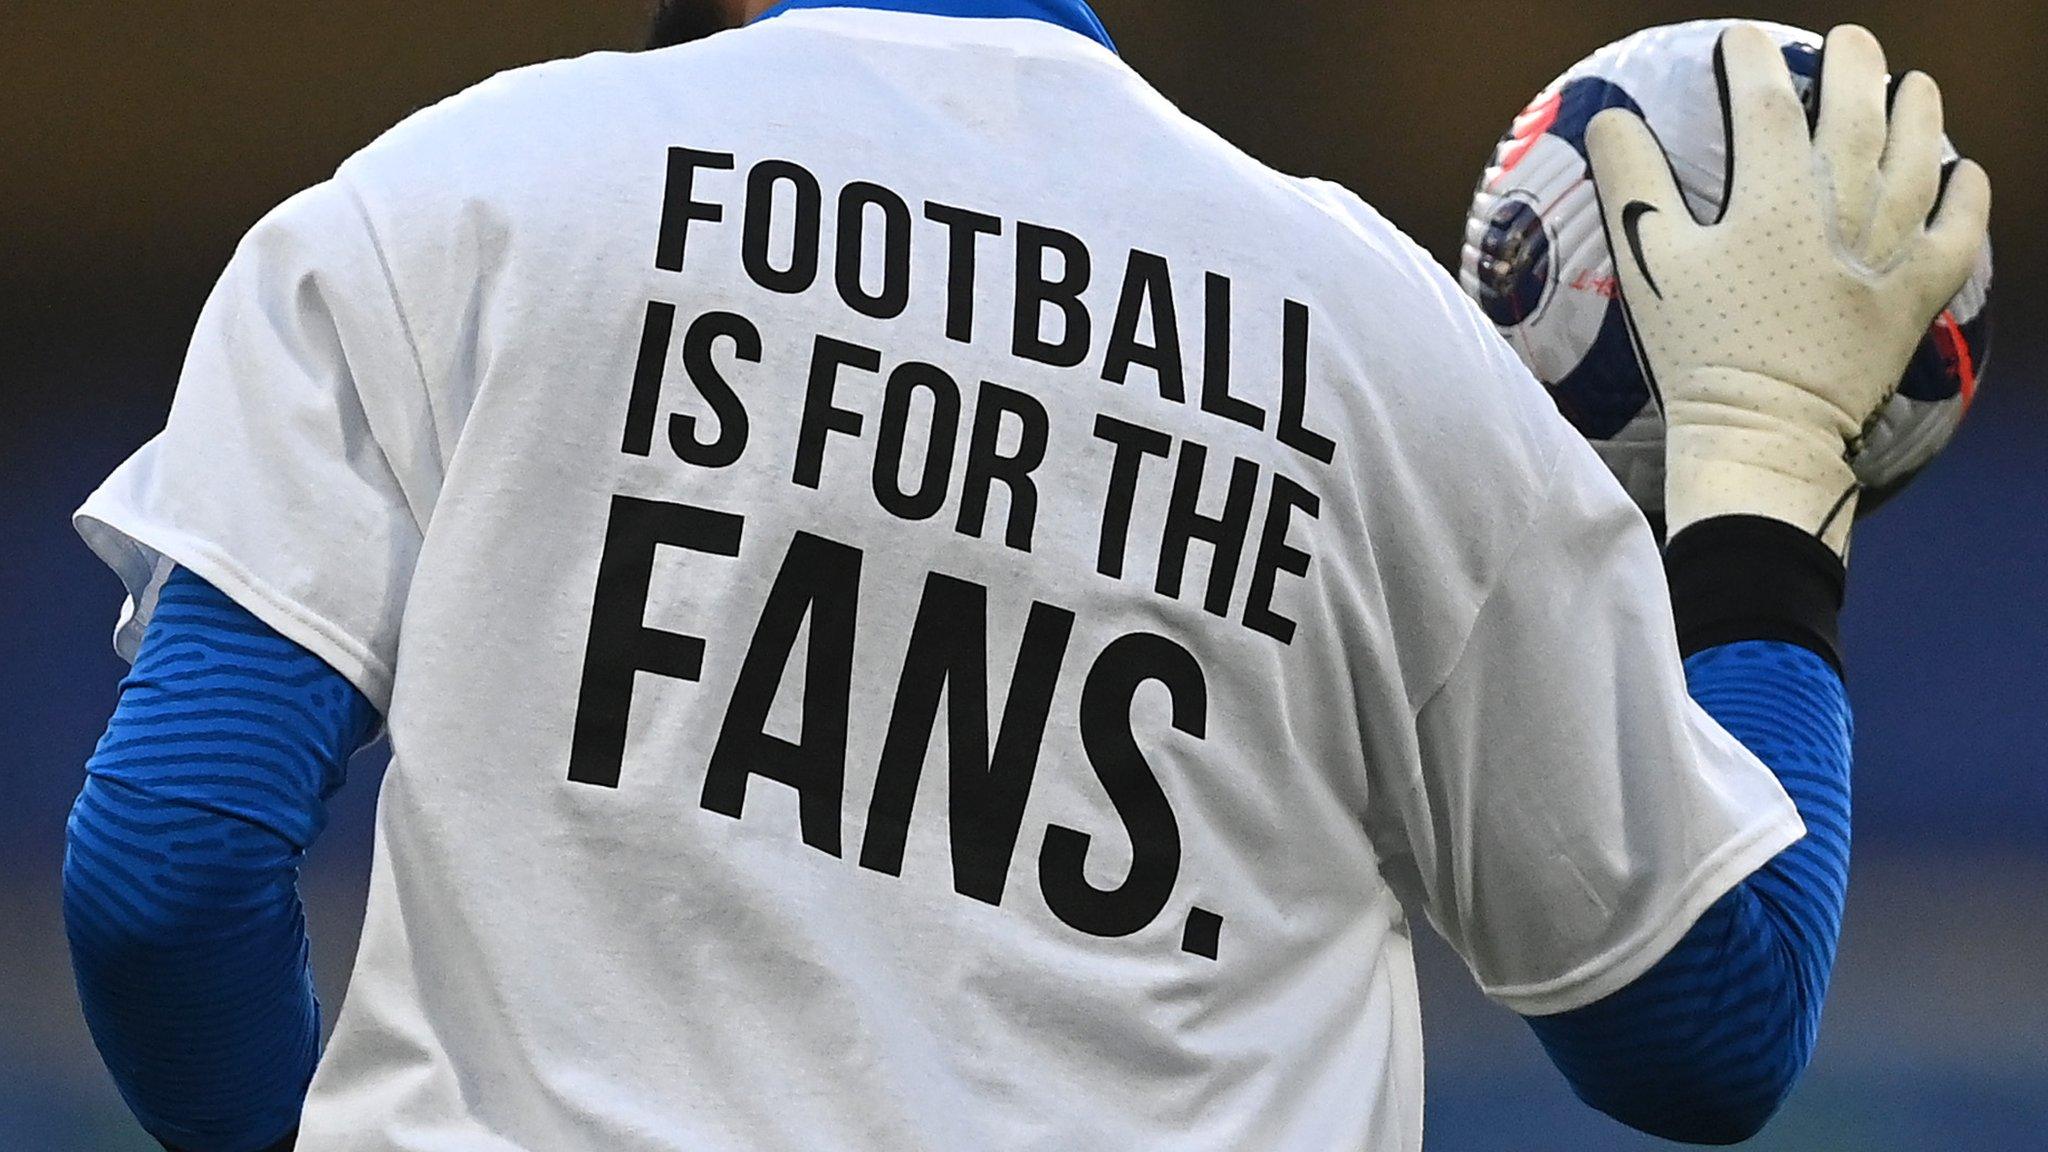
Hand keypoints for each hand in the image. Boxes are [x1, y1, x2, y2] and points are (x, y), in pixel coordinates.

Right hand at [1586, 23, 1989, 557]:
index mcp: (1771, 202)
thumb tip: (1611, 119)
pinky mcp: (1919, 293)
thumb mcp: (1650, 266)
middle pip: (1858, 113)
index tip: (1739, 43)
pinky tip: (1963, 171)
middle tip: (1845, 42)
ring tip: (1911, 85)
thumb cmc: (1697, 352)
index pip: (1766, 103)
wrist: (1764, 433)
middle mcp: (1841, 212)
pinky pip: (1958, 230)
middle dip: (1852, 66)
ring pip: (1918, 157)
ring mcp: (1889, 251)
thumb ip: (1632, 184)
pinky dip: (1966, 194)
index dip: (1751, 61)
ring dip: (1918, 111)